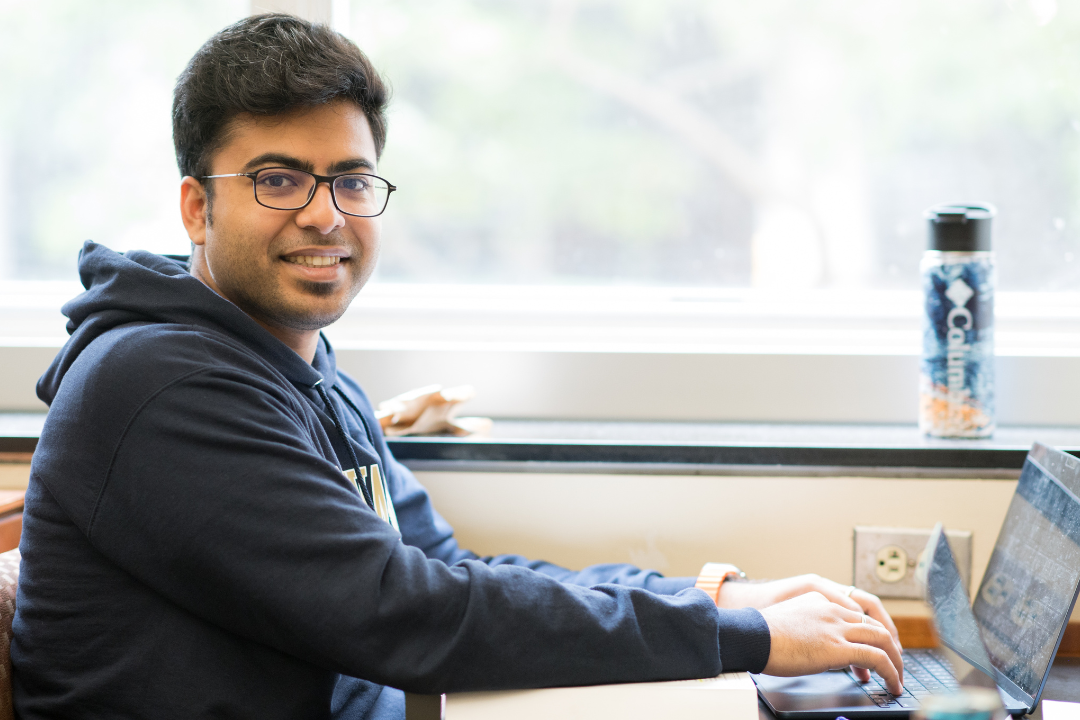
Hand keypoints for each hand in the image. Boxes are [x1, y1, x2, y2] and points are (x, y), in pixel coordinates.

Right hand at [760, 592, 903, 694]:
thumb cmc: (762, 634)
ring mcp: (837, 627)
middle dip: (891, 647)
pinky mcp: (838, 647)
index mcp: (820, 599)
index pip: (857, 615)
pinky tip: (892, 683)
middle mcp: (833, 609)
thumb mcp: (791, 620)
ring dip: (895, 661)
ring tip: (897, 678)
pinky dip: (890, 671)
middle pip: (875, 625)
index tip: (875, 652)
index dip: (871, 636)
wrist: (752, 635)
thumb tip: (821, 648)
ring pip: (882, 639)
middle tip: (895, 665)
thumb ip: (811, 626)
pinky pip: (876, 658)